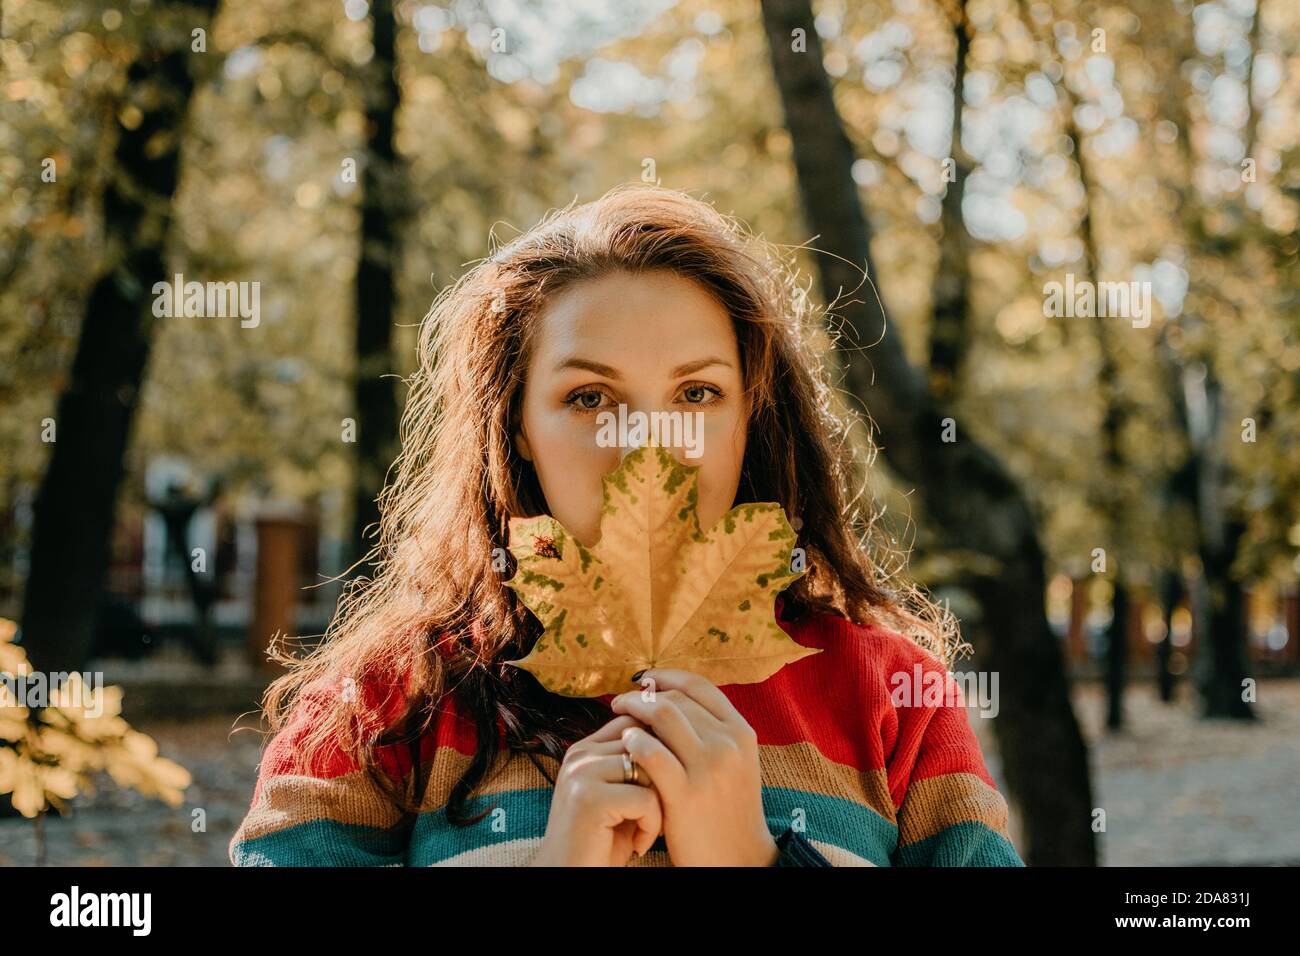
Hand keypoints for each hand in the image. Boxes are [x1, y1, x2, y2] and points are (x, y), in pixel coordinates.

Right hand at [529, 713, 663, 866]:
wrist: (570, 878)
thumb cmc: (603, 843)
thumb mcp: (621, 798)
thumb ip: (637, 766)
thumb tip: (676, 738)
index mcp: (585, 749)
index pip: (634, 724)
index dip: (658, 753)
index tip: (656, 790)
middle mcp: (579, 755)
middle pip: (646, 744)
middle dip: (661, 782)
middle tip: (651, 817)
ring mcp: (581, 774)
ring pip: (650, 769)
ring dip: (658, 806)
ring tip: (645, 830)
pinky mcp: (588, 798)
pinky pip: (646, 798)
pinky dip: (651, 826)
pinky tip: (638, 845)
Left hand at [610, 668, 778, 866]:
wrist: (738, 859)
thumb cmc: (728, 810)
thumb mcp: (735, 763)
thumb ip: (712, 732)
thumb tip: (672, 698)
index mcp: (741, 732)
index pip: (700, 686)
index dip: (668, 676)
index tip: (646, 680)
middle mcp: (728, 744)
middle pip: (677, 699)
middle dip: (645, 695)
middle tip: (623, 700)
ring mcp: (708, 767)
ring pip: (663, 715)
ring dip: (635, 709)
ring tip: (618, 715)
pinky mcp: (685, 792)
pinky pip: (651, 751)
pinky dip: (634, 740)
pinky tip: (625, 743)